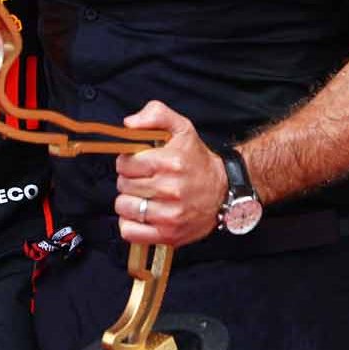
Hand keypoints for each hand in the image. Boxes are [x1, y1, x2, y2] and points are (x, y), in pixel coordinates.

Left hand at [113, 101, 225, 247]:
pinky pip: (130, 232)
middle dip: (129, 180)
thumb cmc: (197, 160)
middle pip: (123, 185)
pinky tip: (142, 215)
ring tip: (144, 197)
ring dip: (129, 202)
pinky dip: (131, 224)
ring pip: (124, 207)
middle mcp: (171, 189)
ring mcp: (170, 215)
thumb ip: (155, 115)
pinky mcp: (169, 234)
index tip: (137, 164)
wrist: (224, 190)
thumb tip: (129, 124)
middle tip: (144, 179)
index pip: (125, 163)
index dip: (127, 162)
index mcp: (170, 162)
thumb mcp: (181, 128)